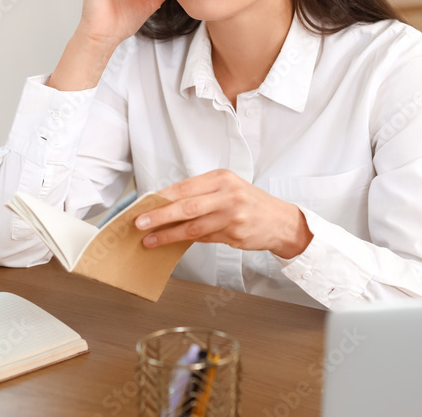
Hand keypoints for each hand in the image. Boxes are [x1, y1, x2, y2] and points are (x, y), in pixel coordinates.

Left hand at [134, 169, 312, 258]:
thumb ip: (201, 194)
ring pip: (192, 227)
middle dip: (160, 216)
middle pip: (186, 206)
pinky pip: (203, 238)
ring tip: (150, 240)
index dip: (162, 197)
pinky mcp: (234, 234)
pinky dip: (186, 240)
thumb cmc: (251, 203)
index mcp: (222, 178)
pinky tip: (172, 242)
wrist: (281, 221)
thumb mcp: (229, 188)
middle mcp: (228, 194)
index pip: (185, 187)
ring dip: (168, 235)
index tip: (144, 204)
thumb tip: (167, 204)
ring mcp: (232, 216)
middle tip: (140, 223)